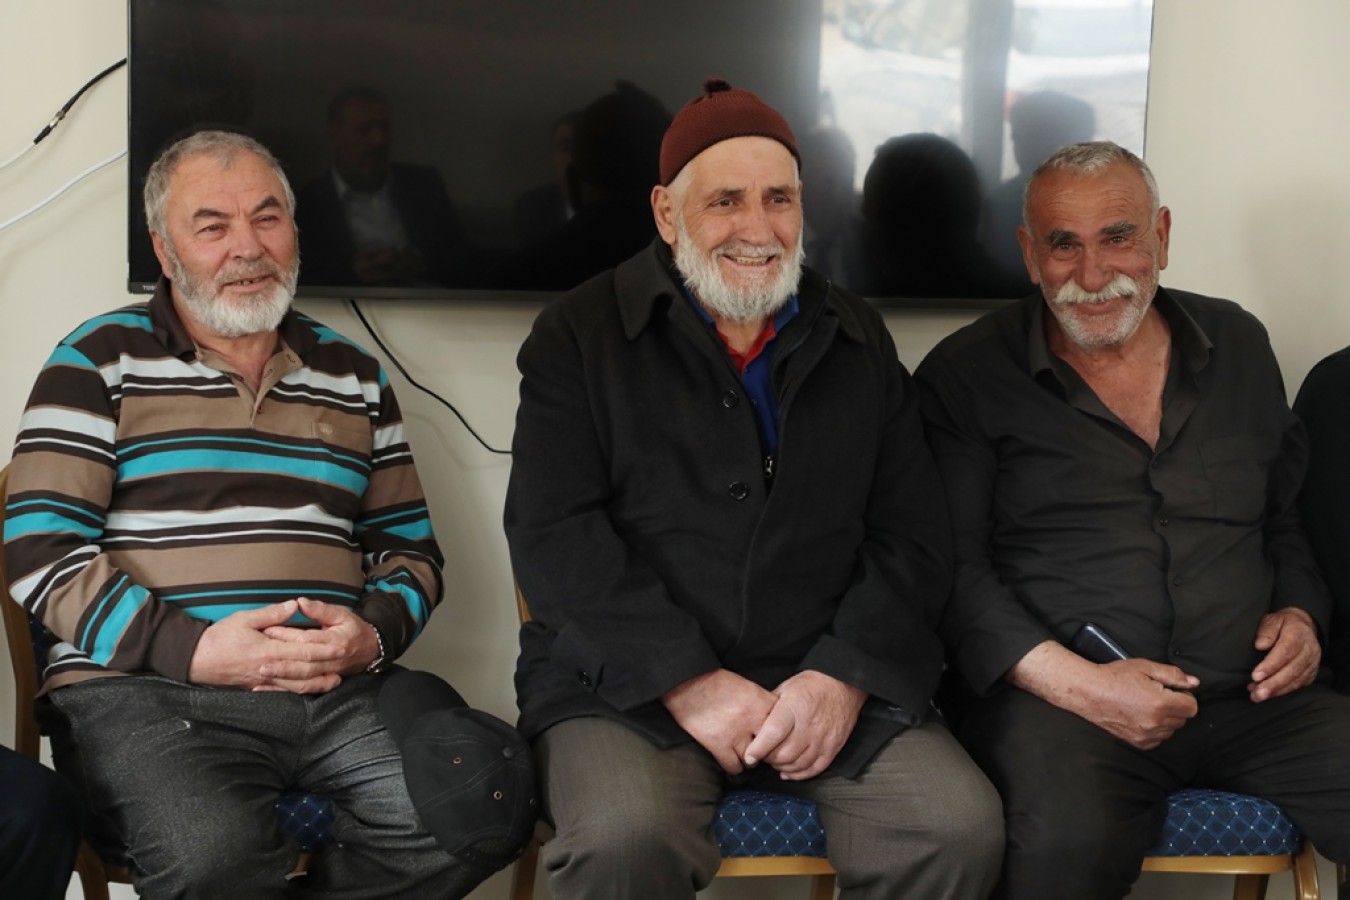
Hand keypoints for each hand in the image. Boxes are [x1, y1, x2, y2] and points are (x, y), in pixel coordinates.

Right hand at [187, 600, 329, 689]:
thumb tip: (294, 605)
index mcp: (267, 650)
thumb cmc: (219, 637)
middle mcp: (268, 668)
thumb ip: (271, 614)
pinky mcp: (256, 687)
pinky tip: (306, 690)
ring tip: (333, 681)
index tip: (341, 645)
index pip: (302, 650)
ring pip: (294, 685)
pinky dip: (296, 691)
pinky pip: (280, 692)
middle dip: (326, 667)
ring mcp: (262, 680)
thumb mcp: (244, 619)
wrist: (195, 660)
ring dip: (316, 684)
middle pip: (303, 670)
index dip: (324, 649)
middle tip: (344, 663)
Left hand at [257, 597, 379, 691]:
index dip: (287, 635)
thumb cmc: (353, 629)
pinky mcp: (323, 681)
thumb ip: (320, 610)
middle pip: (305, 664)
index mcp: (336, 640)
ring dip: (283, 678)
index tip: (267, 630)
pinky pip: (302, 688)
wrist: (370, 650)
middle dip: (283, 663)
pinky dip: (283, 689)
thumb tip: (300, 603)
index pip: (307, 639)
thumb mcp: (341, 614)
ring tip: (263, 673)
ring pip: (304, 679)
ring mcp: (328, 673)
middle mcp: (332, 659)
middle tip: (261, 659)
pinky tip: (266, 687)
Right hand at [661, 669, 777, 773]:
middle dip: (767, 751)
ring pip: (753, 760)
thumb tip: (776, 723)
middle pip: (772, 747)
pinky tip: (729, 758)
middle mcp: (752, 717)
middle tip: (761, 751)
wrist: (687, 682)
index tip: (776, 740)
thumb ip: (763, 705)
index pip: (784, 728)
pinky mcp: (718, 743)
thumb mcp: (748, 687)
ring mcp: (735, 732)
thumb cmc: (717, 683)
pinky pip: (734, 767)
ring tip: (742, 753)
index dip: (780, 736)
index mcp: (761, 701)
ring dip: (748, 759)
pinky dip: (732, 765)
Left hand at [744, 670, 865, 780]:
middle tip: (763, 755)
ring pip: (798, 764)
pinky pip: (814, 769)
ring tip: (776, 761)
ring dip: (782, 767)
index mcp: (794, 707)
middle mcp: (809, 725)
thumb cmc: (812, 685)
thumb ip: (770, 708)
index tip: (749, 756)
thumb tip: (754, 725)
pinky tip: (789, 771)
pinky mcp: (833, 747)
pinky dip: (799, 774)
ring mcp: (823, 739)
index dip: (759, 749)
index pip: (773, 734)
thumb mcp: (785, 688)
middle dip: (768, 759)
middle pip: (784, 754)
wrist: (843, 684)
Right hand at [1009, 641, 1198, 749]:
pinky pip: (1158, 739)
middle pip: (1183, 719)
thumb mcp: (1145, 667)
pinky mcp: (1138, 742)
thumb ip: (1173, 675)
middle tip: (1156, 694)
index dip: (1184, 696)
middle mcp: (1156, 723)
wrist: (1089, 692)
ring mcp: (1146, 735)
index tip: (1171, 690)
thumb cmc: (1115, 677)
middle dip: (1175, 706)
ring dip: (1166, 719)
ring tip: (1146, 705)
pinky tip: (1141, 716)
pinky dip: (1155, 729)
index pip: (1192, 707)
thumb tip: (1194, 683)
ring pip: (1171, 730)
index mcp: (1161, 703)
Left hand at [1249, 607, 1320, 701]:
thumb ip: (1267, 631)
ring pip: (1296, 680)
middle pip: (1292, 670)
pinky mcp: (1311, 673)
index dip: (1271, 665)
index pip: (1285, 651)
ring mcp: (1312, 663)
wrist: (1303, 626)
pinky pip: (1298, 684)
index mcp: (1299, 634)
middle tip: (1257, 693)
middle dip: (1273, 684)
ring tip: (1257, 696)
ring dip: (1276, 690)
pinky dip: (1282, 691)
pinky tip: (1267, 694)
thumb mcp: (1273, 620)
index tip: (1256, 675)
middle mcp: (1309, 650)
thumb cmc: (1283, 624)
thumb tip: (1260, 645)